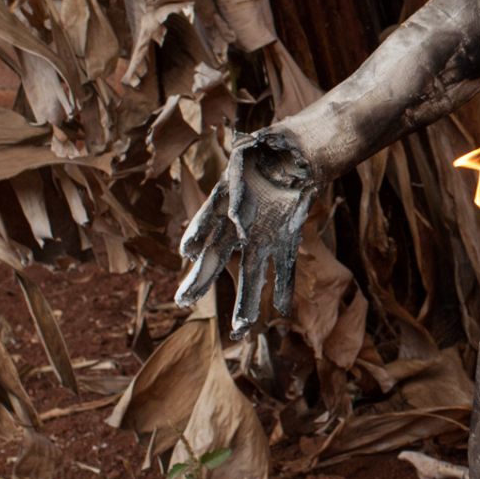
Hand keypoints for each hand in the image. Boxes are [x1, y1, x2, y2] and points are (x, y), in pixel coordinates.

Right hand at [175, 129, 316, 335]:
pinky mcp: (285, 238)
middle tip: (183, 301)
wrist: (296, 153)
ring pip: (250, 271)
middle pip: (217, 255)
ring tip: (240, 331)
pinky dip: (282, 286)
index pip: (206, 220)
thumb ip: (244, 174)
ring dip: (245, 299)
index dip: (197, 234)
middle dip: (201, 278)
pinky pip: (284, 265)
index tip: (187, 252)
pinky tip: (280, 309)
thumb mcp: (255, 148)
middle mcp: (237, 223)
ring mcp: (261, 234)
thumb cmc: (268, 148)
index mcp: (224, 199)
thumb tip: (234, 215)